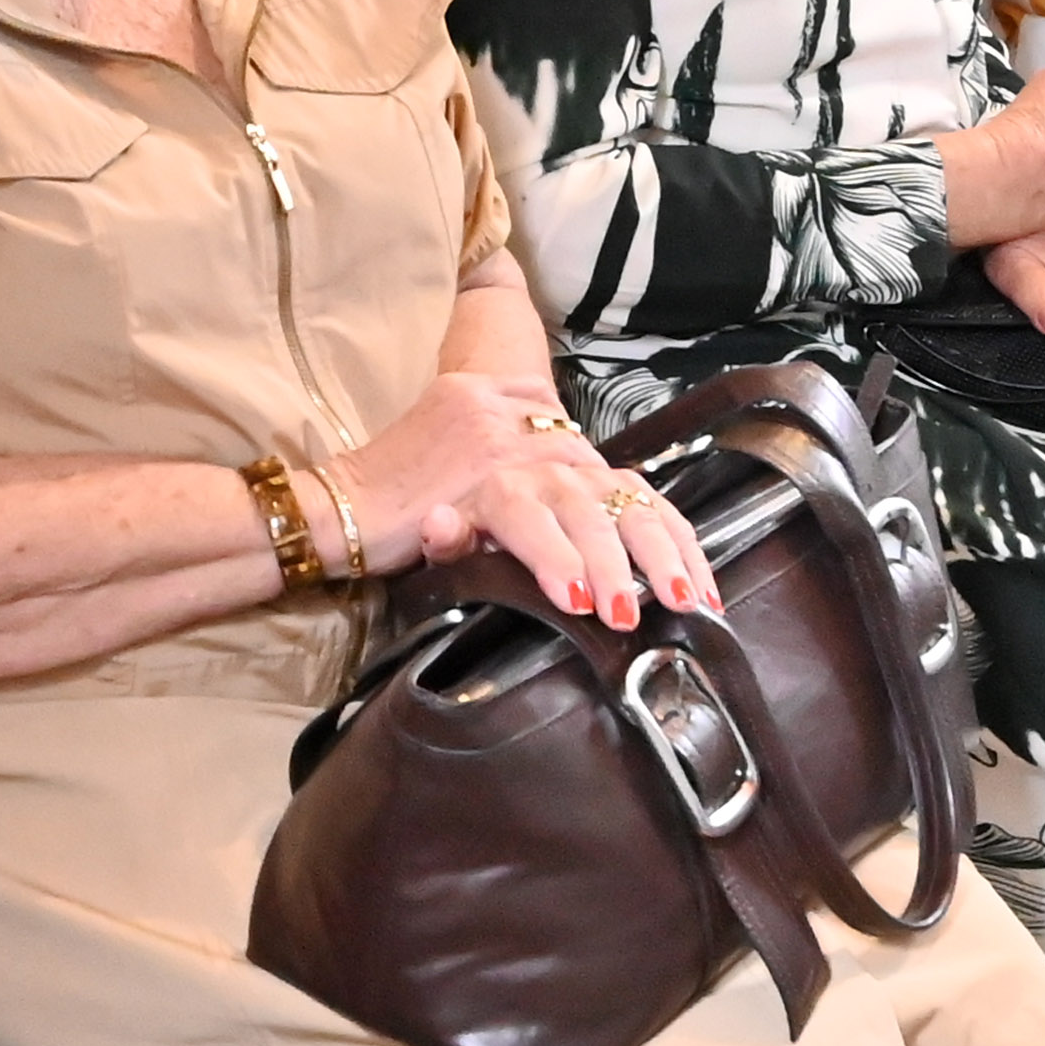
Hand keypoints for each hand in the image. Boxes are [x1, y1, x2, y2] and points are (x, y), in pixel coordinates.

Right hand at [329, 373, 716, 627]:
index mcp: (547, 439)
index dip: (673, 539)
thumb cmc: (419, 505)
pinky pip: (521, 519)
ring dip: (609, 563)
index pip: (629, 484)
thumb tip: (610, 574)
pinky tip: (570, 594)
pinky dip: (550, 556)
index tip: (699, 589)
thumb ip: (545, 517)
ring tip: (626, 611)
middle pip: (619, 491)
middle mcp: (532, 435)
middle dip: (659, 553)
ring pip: (579, 505)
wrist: (345, 502)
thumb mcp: (495, 504)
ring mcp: (501, 454)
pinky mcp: (468, 483)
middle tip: (683, 603)